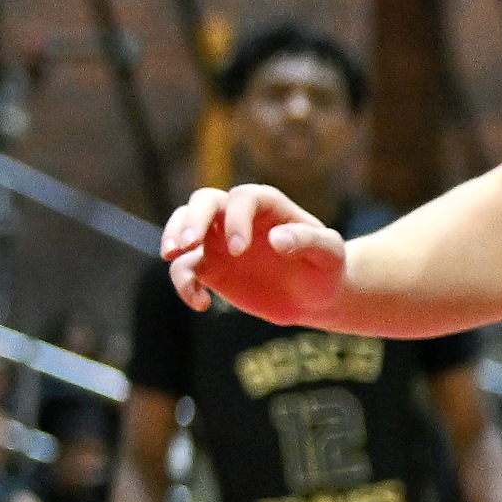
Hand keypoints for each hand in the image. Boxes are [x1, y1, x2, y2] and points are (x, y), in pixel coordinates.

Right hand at [162, 184, 348, 322]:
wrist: (316, 295)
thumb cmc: (326, 267)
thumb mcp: (330, 254)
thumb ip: (310, 241)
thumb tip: (277, 239)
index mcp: (267, 205)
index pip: (243, 198)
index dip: (236, 218)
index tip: (240, 249)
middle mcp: (237, 216)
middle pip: (203, 202)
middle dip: (191, 220)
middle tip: (187, 244)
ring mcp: (219, 240)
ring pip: (184, 226)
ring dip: (172, 237)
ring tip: (172, 257)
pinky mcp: (210, 267)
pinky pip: (185, 269)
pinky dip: (185, 283)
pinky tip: (202, 304)